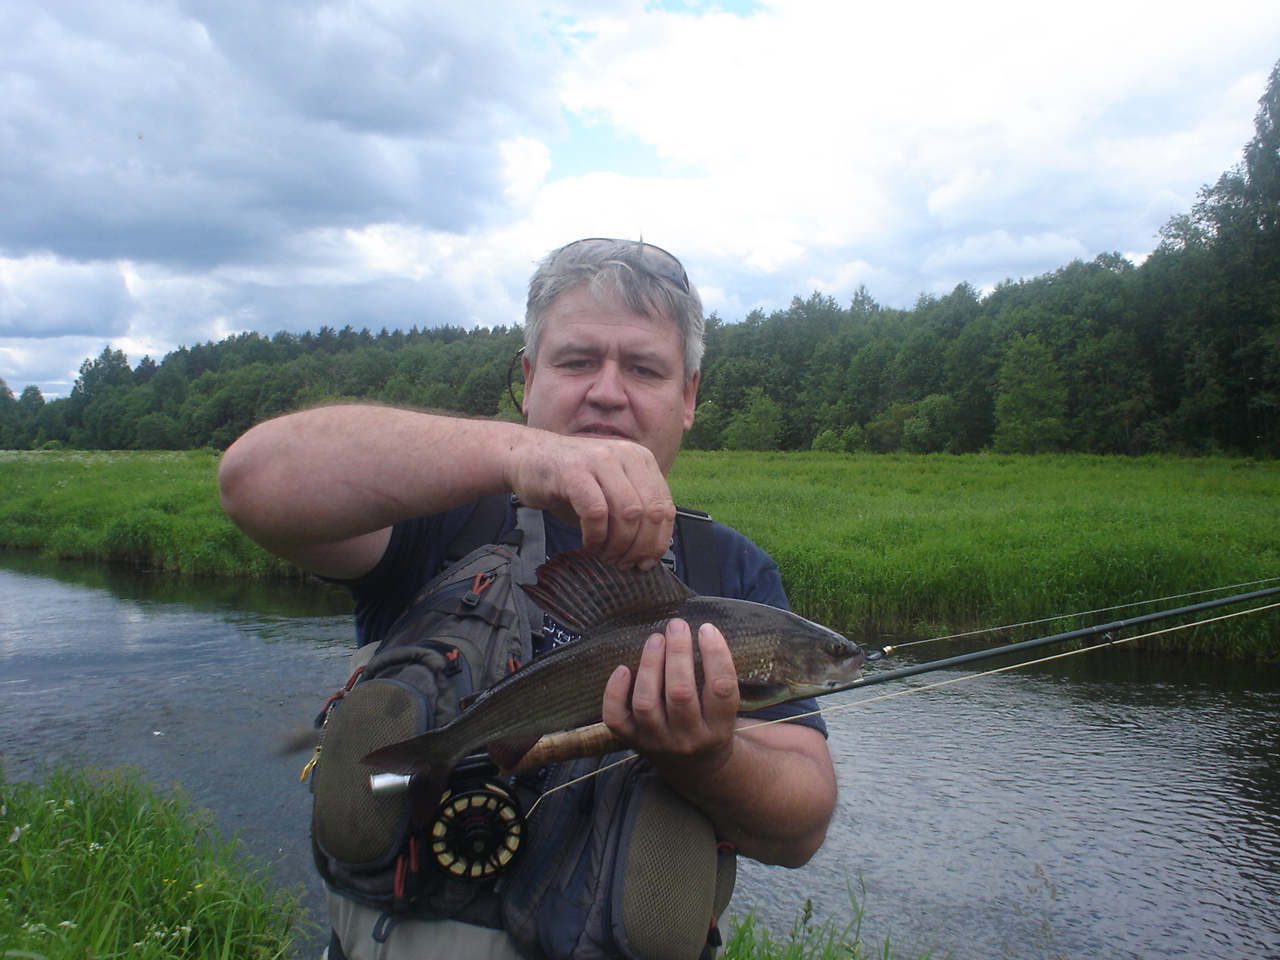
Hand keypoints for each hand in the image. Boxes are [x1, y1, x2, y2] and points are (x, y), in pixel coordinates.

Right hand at [505, 431, 674, 568]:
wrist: (526, 457)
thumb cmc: (570, 480)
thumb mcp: (611, 490)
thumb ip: (634, 509)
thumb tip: (651, 550)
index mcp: (641, 459)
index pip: (665, 506)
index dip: (659, 541)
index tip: (646, 562)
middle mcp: (625, 455)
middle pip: (650, 512)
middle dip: (640, 547)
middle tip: (624, 563)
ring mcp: (600, 460)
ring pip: (627, 513)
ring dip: (618, 544)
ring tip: (605, 555)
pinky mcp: (574, 472)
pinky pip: (596, 512)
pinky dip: (596, 536)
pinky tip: (589, 543)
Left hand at [601, 619, 740, 769]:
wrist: (696, 769)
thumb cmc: (711, 724)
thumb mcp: (726, 710)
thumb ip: (717, 678)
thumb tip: (703, 629)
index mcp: (719, 727)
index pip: (721, 689)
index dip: (715, 654)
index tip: (707, 629)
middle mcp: (688, 737)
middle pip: (680, 693)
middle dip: (677, 653)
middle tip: (676, 625)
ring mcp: (657, 741)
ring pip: (647, 703)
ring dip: (649, 666)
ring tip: (655, 639)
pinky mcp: (633, 741)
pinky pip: (616, 718)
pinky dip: (614, 692)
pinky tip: (622, 669)